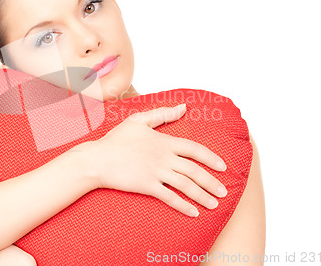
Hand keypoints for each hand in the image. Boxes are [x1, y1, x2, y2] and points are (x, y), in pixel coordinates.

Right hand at [85, 104, 227, 216]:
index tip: (223, 167)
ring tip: (215, 205)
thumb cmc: (116, 140)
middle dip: (212, 182)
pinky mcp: (147, 186)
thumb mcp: (138, 121)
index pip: (195, 149)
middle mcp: (164, 157)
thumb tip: (183, 107)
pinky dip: (183, 206)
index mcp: (164, 141)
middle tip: (224, 192)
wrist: (96, 159)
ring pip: (186, 186)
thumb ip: (162, 114)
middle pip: (195, 170)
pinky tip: (194, 213)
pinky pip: (170, 198)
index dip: (211, 158)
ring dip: (203, 196)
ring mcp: (156, 172)